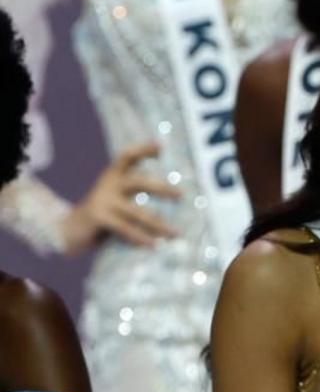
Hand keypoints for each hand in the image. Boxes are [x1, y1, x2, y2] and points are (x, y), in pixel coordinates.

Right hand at [60, 142, 180, 253]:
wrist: (66, 230)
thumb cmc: (102, 216)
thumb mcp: (116, 201)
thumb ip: (135, 197)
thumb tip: (174, 204)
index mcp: (112, 176)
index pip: (127, 157)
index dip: (142, 150)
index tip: (160, 146)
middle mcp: (108, 185)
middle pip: (138, 182)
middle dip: (161, 188)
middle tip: (181, 195)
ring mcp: (102, 201)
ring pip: (137, 212)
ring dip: (158, 224)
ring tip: (175, 233)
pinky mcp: (99, 218)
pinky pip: (126, 228)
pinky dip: (141, 237)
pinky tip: (154, 245)